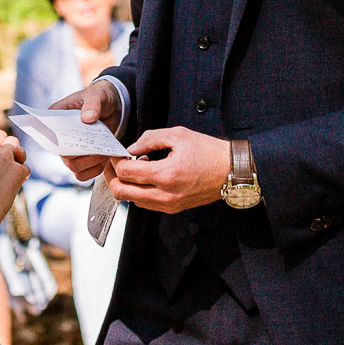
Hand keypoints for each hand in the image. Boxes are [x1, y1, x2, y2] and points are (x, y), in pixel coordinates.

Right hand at [52, 81, 122, 181]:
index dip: (60, 140)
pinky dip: (95, 170)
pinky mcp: (81, 160)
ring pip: (74, 168)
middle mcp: (59, 137)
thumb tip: (87, 118)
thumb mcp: (98, 95)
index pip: (49, 132)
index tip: (80, 141)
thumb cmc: (100, 97)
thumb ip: (93, 104)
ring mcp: (70, 150)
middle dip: (84, 155)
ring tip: (105, 154)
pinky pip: (83, 174)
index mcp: (56, 117)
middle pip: (64, 155)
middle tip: (101, 149)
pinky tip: (106, 160)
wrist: (111, 107)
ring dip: (91, 164)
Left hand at [106, 127, 231, 214]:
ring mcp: (168, 205)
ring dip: (126, 184)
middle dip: (112, 177)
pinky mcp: (173, 209)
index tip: (116, 153)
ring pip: (131, 200)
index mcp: (166, 174)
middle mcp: (165, 194)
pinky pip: (145, 204)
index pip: (125, 172)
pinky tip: (147, 176)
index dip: (115, 161)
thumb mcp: (178, 135)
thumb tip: (131, 147)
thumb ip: (150, 138)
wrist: (231, 171)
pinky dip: (138, 191)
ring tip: (135, 167)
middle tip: (113, 164)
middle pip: (122, 192)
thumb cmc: (208, 151)